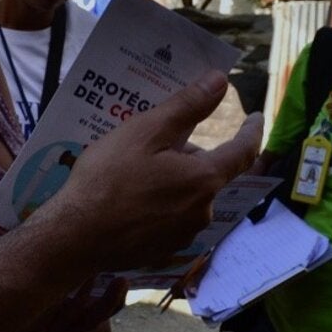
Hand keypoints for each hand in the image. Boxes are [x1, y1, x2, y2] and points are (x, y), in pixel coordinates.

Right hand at [50, 72, 262, 274]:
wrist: (74, 238)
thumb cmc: (108, 178)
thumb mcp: (145, 131)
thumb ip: (187, 106)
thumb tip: (220, 82)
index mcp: (204, 180)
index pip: (243, 151)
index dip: (252, 131)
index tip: (257, 117)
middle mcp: (202, 211)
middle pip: (207, 172)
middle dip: (188, 154)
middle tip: (153, 142)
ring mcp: (183, 235)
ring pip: (188, 195)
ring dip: (172, 179)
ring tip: (133, 170)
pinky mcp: (163, 250)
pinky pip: (170, 217)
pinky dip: (159, 203)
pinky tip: (128, 198)